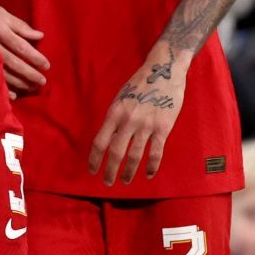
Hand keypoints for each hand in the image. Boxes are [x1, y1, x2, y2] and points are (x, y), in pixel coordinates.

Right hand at [0, 2, 48, 97]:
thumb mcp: (2, 14)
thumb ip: (21, 26)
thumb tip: (39, 36)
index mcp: (0, 31)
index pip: (22, 47)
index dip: (35, 57)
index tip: (46, 66)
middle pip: (14, 63)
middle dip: (29, 74)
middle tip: (42, 81)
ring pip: (4, 73)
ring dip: (19, 82)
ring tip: (31, 88)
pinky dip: (3, 88)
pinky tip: (13, 95)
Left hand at [89, 47, 186, 183]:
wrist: (163, 72)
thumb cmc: (139, 84)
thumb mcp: (120, 98)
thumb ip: (115, 117)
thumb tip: (108, 136)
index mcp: (114, 112)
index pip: (100, 141)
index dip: (95, 158)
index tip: (91, 170)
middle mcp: (127, 120)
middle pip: (115, 151)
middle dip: (109, 170)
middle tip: (107, 182)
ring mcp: (146, 125)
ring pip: (135, 155)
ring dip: (129, 171)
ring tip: (125, 181)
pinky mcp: (163, 127)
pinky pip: (156, 152)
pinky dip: (151, 166)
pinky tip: (148, 174)